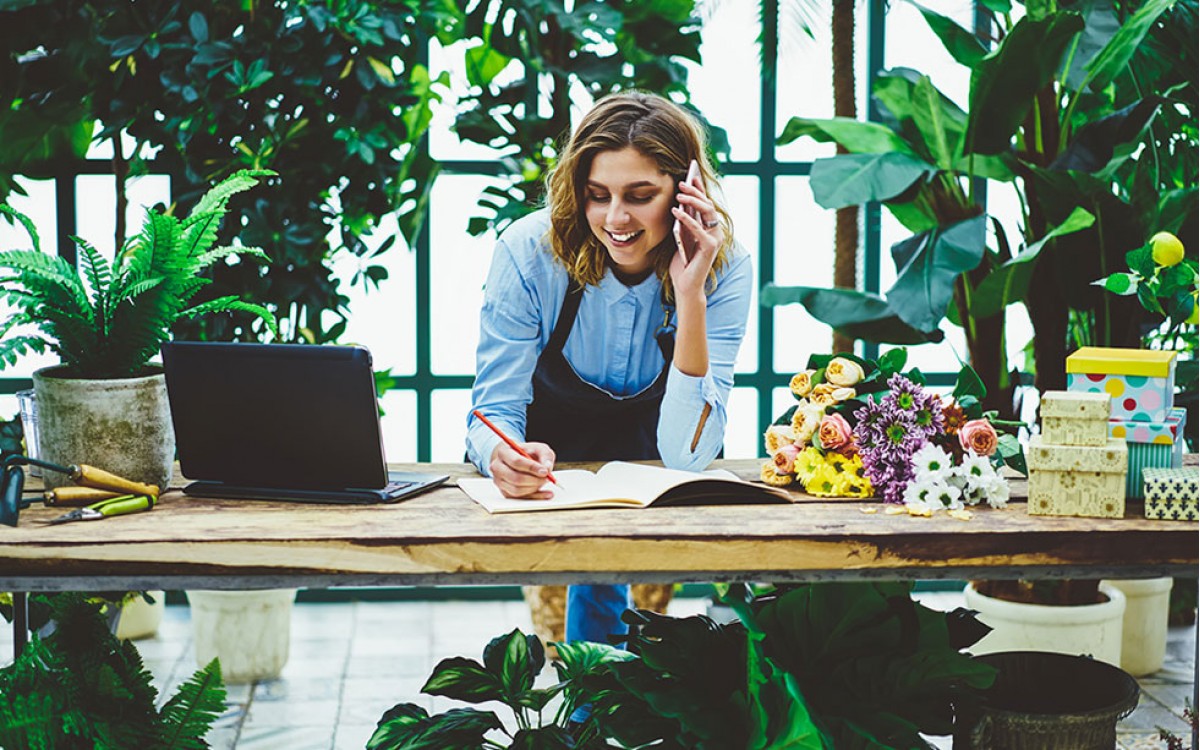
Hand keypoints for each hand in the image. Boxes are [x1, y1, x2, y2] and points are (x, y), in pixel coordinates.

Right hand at [489, 441, 556, 498]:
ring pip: (517, 490)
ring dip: (534, 488)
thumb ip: (545, 455)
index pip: (516, 462)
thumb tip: (547, 468)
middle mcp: (497, 467)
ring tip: (544, 482)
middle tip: (547, 478)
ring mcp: (499, 481)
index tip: (545, 471)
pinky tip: (545, 493)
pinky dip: (535, 497)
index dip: (532, 468)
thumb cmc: (528, 453)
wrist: (518, 460)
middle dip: (534, 480)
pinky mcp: (504, 492)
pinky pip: (520, 499)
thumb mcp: (539, 449)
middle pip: (515, 478)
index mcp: (503, 452)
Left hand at [670, 178, 721, 300]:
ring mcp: (714, 239)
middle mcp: (715, 232)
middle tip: (682, 181)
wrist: (685, 285)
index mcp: (709, 228)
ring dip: (692, 201)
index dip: (700, 189)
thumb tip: (678, 202)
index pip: (705, 204)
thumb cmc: (683, 262)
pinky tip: (675, 211)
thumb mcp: (681, 237)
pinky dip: (687, 218)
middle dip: (695, 191)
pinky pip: (697, 228)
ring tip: (679, 193)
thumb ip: (683, 222)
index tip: (691, 174)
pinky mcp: (710, 247)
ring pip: (706, 212)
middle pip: (707, 205)